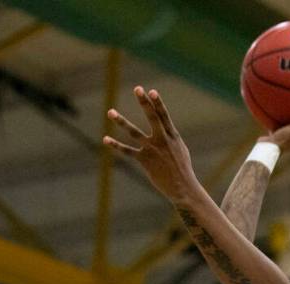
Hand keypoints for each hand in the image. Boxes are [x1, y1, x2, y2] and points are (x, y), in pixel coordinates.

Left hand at [104, 86, 198, 203]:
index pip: (164, 116)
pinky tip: (105, 139)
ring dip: (121, 121)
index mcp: (173, 137)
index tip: (151, 91)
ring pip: (134, 132)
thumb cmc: (182, 169)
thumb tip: (163, 127)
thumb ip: (170, 137)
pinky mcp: (145, 160)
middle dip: (144, 103)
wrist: (183, 188)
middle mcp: (163, 140)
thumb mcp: (180, 150)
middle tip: (137, 89)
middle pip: (152, 118)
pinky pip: (127, 151)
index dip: (157, 103)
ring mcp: (153, 150)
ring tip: (110, 111)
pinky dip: (116, 146)